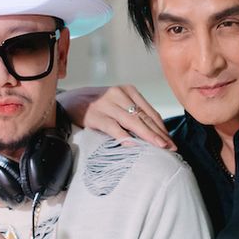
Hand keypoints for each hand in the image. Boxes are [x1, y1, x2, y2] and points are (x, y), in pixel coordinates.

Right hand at [58, 85, 173, 149]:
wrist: (67, 102)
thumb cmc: (96, 107)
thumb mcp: (116, 104)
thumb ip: (132, 114)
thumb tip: (153, 133)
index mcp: (128, 91)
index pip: (150, 112)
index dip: (162, 128)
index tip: (171, 141)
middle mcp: (119, 94)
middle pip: (144, 117)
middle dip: (159, 134)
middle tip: (171, 148)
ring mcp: (106, 103)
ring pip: (132, 121)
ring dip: (147, 136)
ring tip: (159, 147)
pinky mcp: (94, 114)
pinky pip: (112, 127)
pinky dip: (124, 136)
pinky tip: (133, 145)